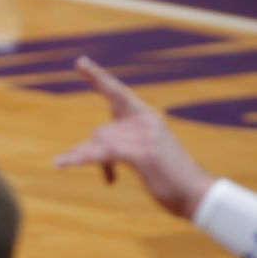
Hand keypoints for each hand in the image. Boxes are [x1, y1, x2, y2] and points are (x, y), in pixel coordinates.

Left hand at [52, 56, 212, 217]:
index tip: (81, 62)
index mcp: (146, 118)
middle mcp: (144, 121)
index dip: (98, 77)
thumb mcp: (144, 155)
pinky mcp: (141, 153)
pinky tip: (60, 162)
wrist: (198, 195)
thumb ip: (122, 143)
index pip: (117, 92)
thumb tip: (93, 147)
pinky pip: (102, 153)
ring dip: (82, 158)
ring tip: (63, 164)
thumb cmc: (170, 178)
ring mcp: (143, 135)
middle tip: (73, 104)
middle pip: (102, 129)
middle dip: (89, 141)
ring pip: (100, 142)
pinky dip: (79, 158)